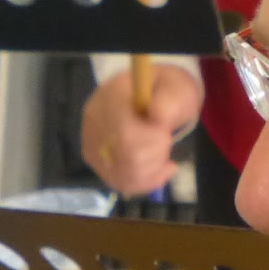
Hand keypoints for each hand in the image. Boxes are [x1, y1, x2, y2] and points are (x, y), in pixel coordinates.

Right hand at [81, 62, 203, 196]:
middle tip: (165, 141)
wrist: (154, 96)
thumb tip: (158, 119)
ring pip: (124, 175)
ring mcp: (92, 144)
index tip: (166, 132)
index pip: (125, 133)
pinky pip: (120, 183)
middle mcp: (94, 121)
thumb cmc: (165, 91)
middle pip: (125, 157)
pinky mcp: (96, 162)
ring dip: (153, 169)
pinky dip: (146, 181)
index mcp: (110, 96)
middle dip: (156, 154)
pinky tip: (158, 169)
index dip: (152, 141)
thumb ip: (170, 99)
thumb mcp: (176, 86)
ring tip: (161, 153)